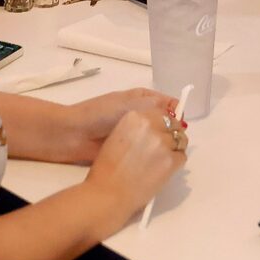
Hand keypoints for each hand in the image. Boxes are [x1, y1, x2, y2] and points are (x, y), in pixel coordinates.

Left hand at [55, 87, 172, 163]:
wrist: (75, 133)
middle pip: (165, 122)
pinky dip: (153, 155)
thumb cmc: (103, 113)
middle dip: (172, 131)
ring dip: (163, 144)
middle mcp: (141, 114)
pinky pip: (147, 151)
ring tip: (167, 152)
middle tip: (176, 142)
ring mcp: (135, 133)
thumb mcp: (132, 104)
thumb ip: (157, 107)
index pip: (169, 104)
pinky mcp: (130, 149)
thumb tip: (178, 115)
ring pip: (158, 138)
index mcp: (142, 98)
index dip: (178, 113)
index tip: (183, 125)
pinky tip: (157, 160)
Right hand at [81, 106, 184, 219]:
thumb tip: (153, 129)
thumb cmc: (107, 169)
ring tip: (162, 161)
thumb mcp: (117, 137)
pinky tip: (162, 170)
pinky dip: (176, 163)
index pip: (160, 113)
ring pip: (181, 140)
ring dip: (174, 148)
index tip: (160, 132)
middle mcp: (150, 126)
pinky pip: (182, 157)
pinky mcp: (171, 161)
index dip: (162, 124)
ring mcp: (162, 143)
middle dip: (171, 135)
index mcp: (135, 117)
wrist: (108, 193)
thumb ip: (136, 128)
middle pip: (174, 125)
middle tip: (163, 148)